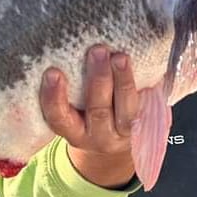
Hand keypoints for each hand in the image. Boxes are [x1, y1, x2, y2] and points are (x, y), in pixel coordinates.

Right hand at [40, 45, 138, 187]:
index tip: (52, 72)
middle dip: (98, 80)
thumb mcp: (70, 113)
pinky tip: (143, 64)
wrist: (110, 145)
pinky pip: (145, 107)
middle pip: (97, 111)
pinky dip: (143, 86)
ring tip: (120, 56)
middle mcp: (96, 136)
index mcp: (72, 132)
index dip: (54, 97)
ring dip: (123, 80)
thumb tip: (52, 50)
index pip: (59, 118)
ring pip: (125, 109)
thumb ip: (65, 91)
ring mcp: (122, 132)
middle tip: (97, 51)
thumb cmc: (82, 117)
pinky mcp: (142, 126)